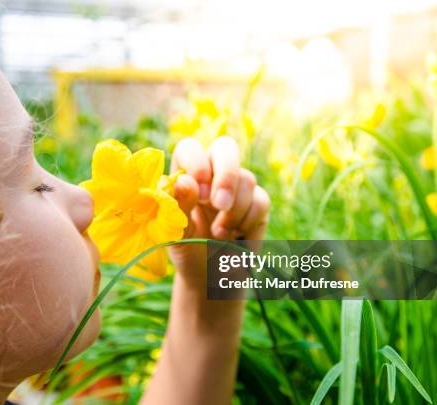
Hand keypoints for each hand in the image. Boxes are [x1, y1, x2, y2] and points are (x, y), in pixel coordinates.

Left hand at [169, 136, 269, 286]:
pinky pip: (261, 201)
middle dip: (226, 175)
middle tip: (218, 204)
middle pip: (226, 148)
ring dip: (233, 211)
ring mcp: (237, 186)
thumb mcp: (175, 233)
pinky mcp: (257, 203)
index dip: (196, 162)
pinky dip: (247, 221)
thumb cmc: (187, 249)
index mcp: (185, 174)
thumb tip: (185, 180)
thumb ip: (178, 206)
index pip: (190, 148)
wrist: (211, 277)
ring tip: (218, 234)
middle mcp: (212, 174)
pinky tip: (235, 237)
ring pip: (246, 179)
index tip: (198, 193)